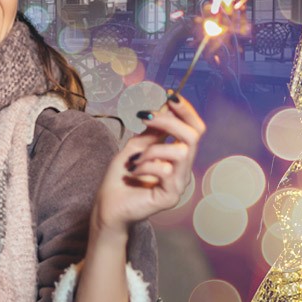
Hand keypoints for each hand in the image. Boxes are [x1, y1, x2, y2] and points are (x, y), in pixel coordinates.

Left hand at [92, 92, 204, 238]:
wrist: (107, 205)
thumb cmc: (121, 176)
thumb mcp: (136, 145)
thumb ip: (154, 130)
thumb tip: (168, 105)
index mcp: (177, 155)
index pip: (194, 129)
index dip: (186, 111)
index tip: (171, 96)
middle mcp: (183, 168)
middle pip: (194, 136)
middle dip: (170, 121)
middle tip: (147, 118)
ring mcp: (179, 183)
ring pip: (180, 152)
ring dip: (152, 149)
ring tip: (136, 159)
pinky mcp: (171, 196)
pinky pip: (165, 170)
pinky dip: (145, 166)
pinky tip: (133, 172)